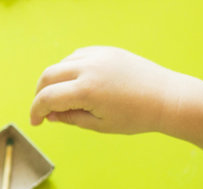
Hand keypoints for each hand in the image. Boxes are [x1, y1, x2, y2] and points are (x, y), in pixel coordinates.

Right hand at [30, 46, 182, 133]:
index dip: (36, 111)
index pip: (47, 98)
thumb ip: (70, 118)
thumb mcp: (99, 125)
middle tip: (44, 110)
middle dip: (40, 94)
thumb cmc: (135, 116)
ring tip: (62, 98)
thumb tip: (50, 116)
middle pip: (47, 76)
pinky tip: (75, 83)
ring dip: (54, 81)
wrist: (167, 97)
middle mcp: (88, 68)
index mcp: (86, 90)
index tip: (36, 123)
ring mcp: (97, 55)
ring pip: (60, 64)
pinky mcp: (105, 50)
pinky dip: (68, 69)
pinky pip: (76, 56)